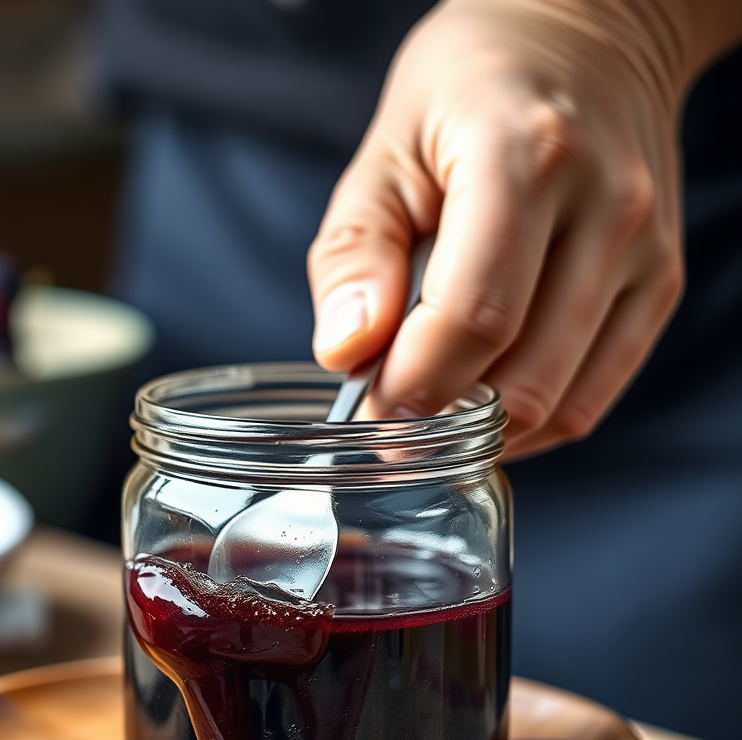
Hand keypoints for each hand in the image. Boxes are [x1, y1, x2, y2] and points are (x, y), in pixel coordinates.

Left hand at [308, 0, 718, 456]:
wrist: (588, 39)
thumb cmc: (472, 89)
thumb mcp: (386, 150)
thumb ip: (355, 251)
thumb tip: (345, 352)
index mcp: (525, 156)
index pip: (473, 314)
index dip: (413, 383)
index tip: (370, 407)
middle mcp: (605, 205)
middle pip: (522, 374)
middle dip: (442, 420)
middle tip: (392, 416)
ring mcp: (645, 250)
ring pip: (560, 402)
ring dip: (484, 432)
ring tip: (435, 409)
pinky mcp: (660, 285)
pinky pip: (592, 399)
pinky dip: (529, 425)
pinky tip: (486, 409)